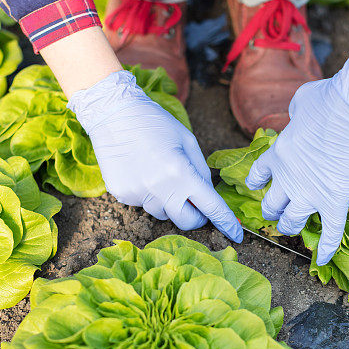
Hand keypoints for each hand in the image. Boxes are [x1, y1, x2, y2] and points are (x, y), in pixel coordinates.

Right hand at [68, 70, 242, 241]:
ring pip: (163, 213)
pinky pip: (143, 204)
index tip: (235, 235)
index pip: (210, 207)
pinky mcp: (122, 195)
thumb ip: (201, 171)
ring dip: (170, 202)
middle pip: (186, 222)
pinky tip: (142, 172)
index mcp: (181, 173)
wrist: (113, 114)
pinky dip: (149, 194)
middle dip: (196, 216)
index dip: (225, 223)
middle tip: (195, 201)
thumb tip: (208, 195)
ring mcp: (138, 195)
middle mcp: (159, 189)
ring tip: (160, 175)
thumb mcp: (188, 141)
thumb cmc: (155, 123)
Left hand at [246, 51, 348, 264]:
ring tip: (293, 229)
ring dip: (291, 226)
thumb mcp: (301, 102)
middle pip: (272, 205)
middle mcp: (288, 178)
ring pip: (293, 221)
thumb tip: (299, 114)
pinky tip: (322, 260)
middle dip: (272, 211)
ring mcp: (310, 192)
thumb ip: (296, 115)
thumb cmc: (329, 100)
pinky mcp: (334, 200)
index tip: (257, 188)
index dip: (257, 184)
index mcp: (278, 154)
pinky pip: (329, 232)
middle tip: (277, 214)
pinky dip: (326, 248)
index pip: (258, 175)